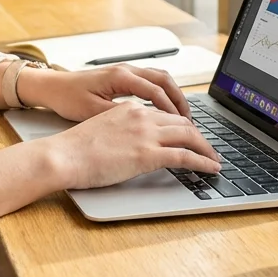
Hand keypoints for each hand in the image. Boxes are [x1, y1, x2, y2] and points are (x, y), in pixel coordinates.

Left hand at [16, 65, 189, 122]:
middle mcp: (126, 70)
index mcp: (120, 77)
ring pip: (159, 78)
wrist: (51, 86)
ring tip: (183, 117)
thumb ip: (120, 116)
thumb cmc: (67, 98)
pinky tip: (165, 110)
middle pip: (164, 80)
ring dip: (173, 95)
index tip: (183, 127)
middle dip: (180, 100)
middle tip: (191, 122)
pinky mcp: (122, 77)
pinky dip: (162, 93)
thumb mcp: (93, 112)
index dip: (171, 110)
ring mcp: (125, 71)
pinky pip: (150, 81)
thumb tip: (144, 126)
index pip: (156, 92)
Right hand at [45, 102, 220, 188]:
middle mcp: (141, 116)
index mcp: (129, 109)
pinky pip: (185, 156)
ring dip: (206, 148)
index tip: (189, 134)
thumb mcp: (101, 128)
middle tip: (207, 147)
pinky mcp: (147, 154)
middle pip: (182, 122)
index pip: (165, 114)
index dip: (181, 125)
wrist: (63, 155)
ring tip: (214, 159)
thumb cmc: (75, 148)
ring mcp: (146, 134)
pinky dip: (203, 161)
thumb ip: (121, 131)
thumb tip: (131, 144)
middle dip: (199, 135)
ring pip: (189, 135)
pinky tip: (211, 167)